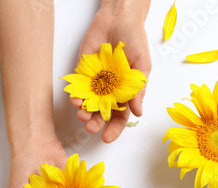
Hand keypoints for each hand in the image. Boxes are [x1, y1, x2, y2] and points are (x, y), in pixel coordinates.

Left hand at [71, 6, 151, 142]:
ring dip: (83, 112)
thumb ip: (138, 90)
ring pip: (87, 105)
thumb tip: (138, 112)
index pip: (119, 118)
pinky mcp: (82, 74)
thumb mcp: (142, 67)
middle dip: (94, 124)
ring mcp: (94, 84)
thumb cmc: (135, 42)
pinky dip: (75, 96)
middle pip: (100, 115)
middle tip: (90, 128)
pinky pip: (77, 89)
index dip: (114, 129)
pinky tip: (75, 100)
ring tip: (81, 114)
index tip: (107, 138)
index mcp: (125, 94)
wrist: (118, 20)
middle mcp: (108, 92)